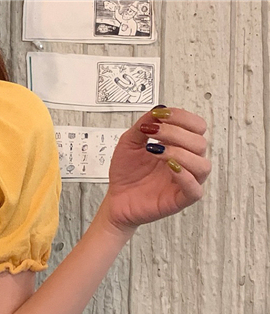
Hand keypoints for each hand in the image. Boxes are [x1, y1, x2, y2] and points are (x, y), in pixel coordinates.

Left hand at [101, 105, 210, 233]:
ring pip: (202, 164)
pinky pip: (195, 189)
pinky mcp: (180, 199)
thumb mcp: (129, 143)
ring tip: (157, 152)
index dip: (182, 117)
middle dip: (176, 133)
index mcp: (179, 146)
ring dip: (181, 153)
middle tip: (153, 134)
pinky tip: (169, 168)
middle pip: (199, 142)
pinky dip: (185, 176)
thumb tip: (160, 110)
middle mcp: (186, 162)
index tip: (160, 116)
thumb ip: (143, 124)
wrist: (115, 199)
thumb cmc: (125, 174)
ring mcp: (185, 181)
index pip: (196, 126)